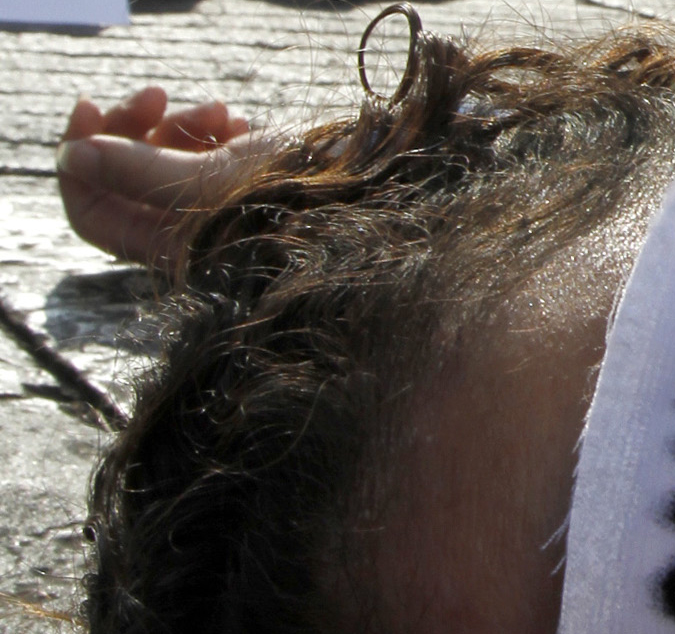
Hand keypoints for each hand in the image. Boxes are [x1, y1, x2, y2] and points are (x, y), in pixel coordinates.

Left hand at [57, 87, 264, 270]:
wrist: (354, 197)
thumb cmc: (281, 198)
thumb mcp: (202, 181)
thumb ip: (133, 170)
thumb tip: (72, 156)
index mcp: (166, 250)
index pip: (91, 214)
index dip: (80, 161)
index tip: (89, 106)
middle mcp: (181, 236)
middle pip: (123, 177)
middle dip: (133, 128)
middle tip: (156, 95)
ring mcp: (207, 211)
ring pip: (162, 157)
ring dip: (182, 124)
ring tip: (220, 112)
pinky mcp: (235, 188)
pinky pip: (201, 154)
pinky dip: (212, 131)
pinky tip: (238, 123)